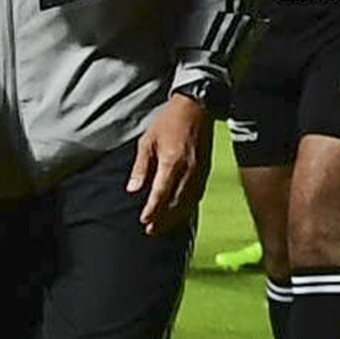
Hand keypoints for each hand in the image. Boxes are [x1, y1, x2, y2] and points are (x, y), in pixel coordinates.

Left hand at [131, 92, 212, 231]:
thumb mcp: (147, 141)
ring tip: (164, 226)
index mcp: (172, 162)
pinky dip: (189, 207)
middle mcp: (189, 170)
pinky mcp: (206, 170)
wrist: (196, 108)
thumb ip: (141, 167)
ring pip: (189, 201)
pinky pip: (198, 194)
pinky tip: (182, 213)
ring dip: (176, 216)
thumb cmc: (169, 122)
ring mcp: (200, 171)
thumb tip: (133, 189)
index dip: (153, 210)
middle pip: (176, 202)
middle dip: (164, 218)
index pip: (161, 193)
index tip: (144, 221)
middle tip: (151, 230)